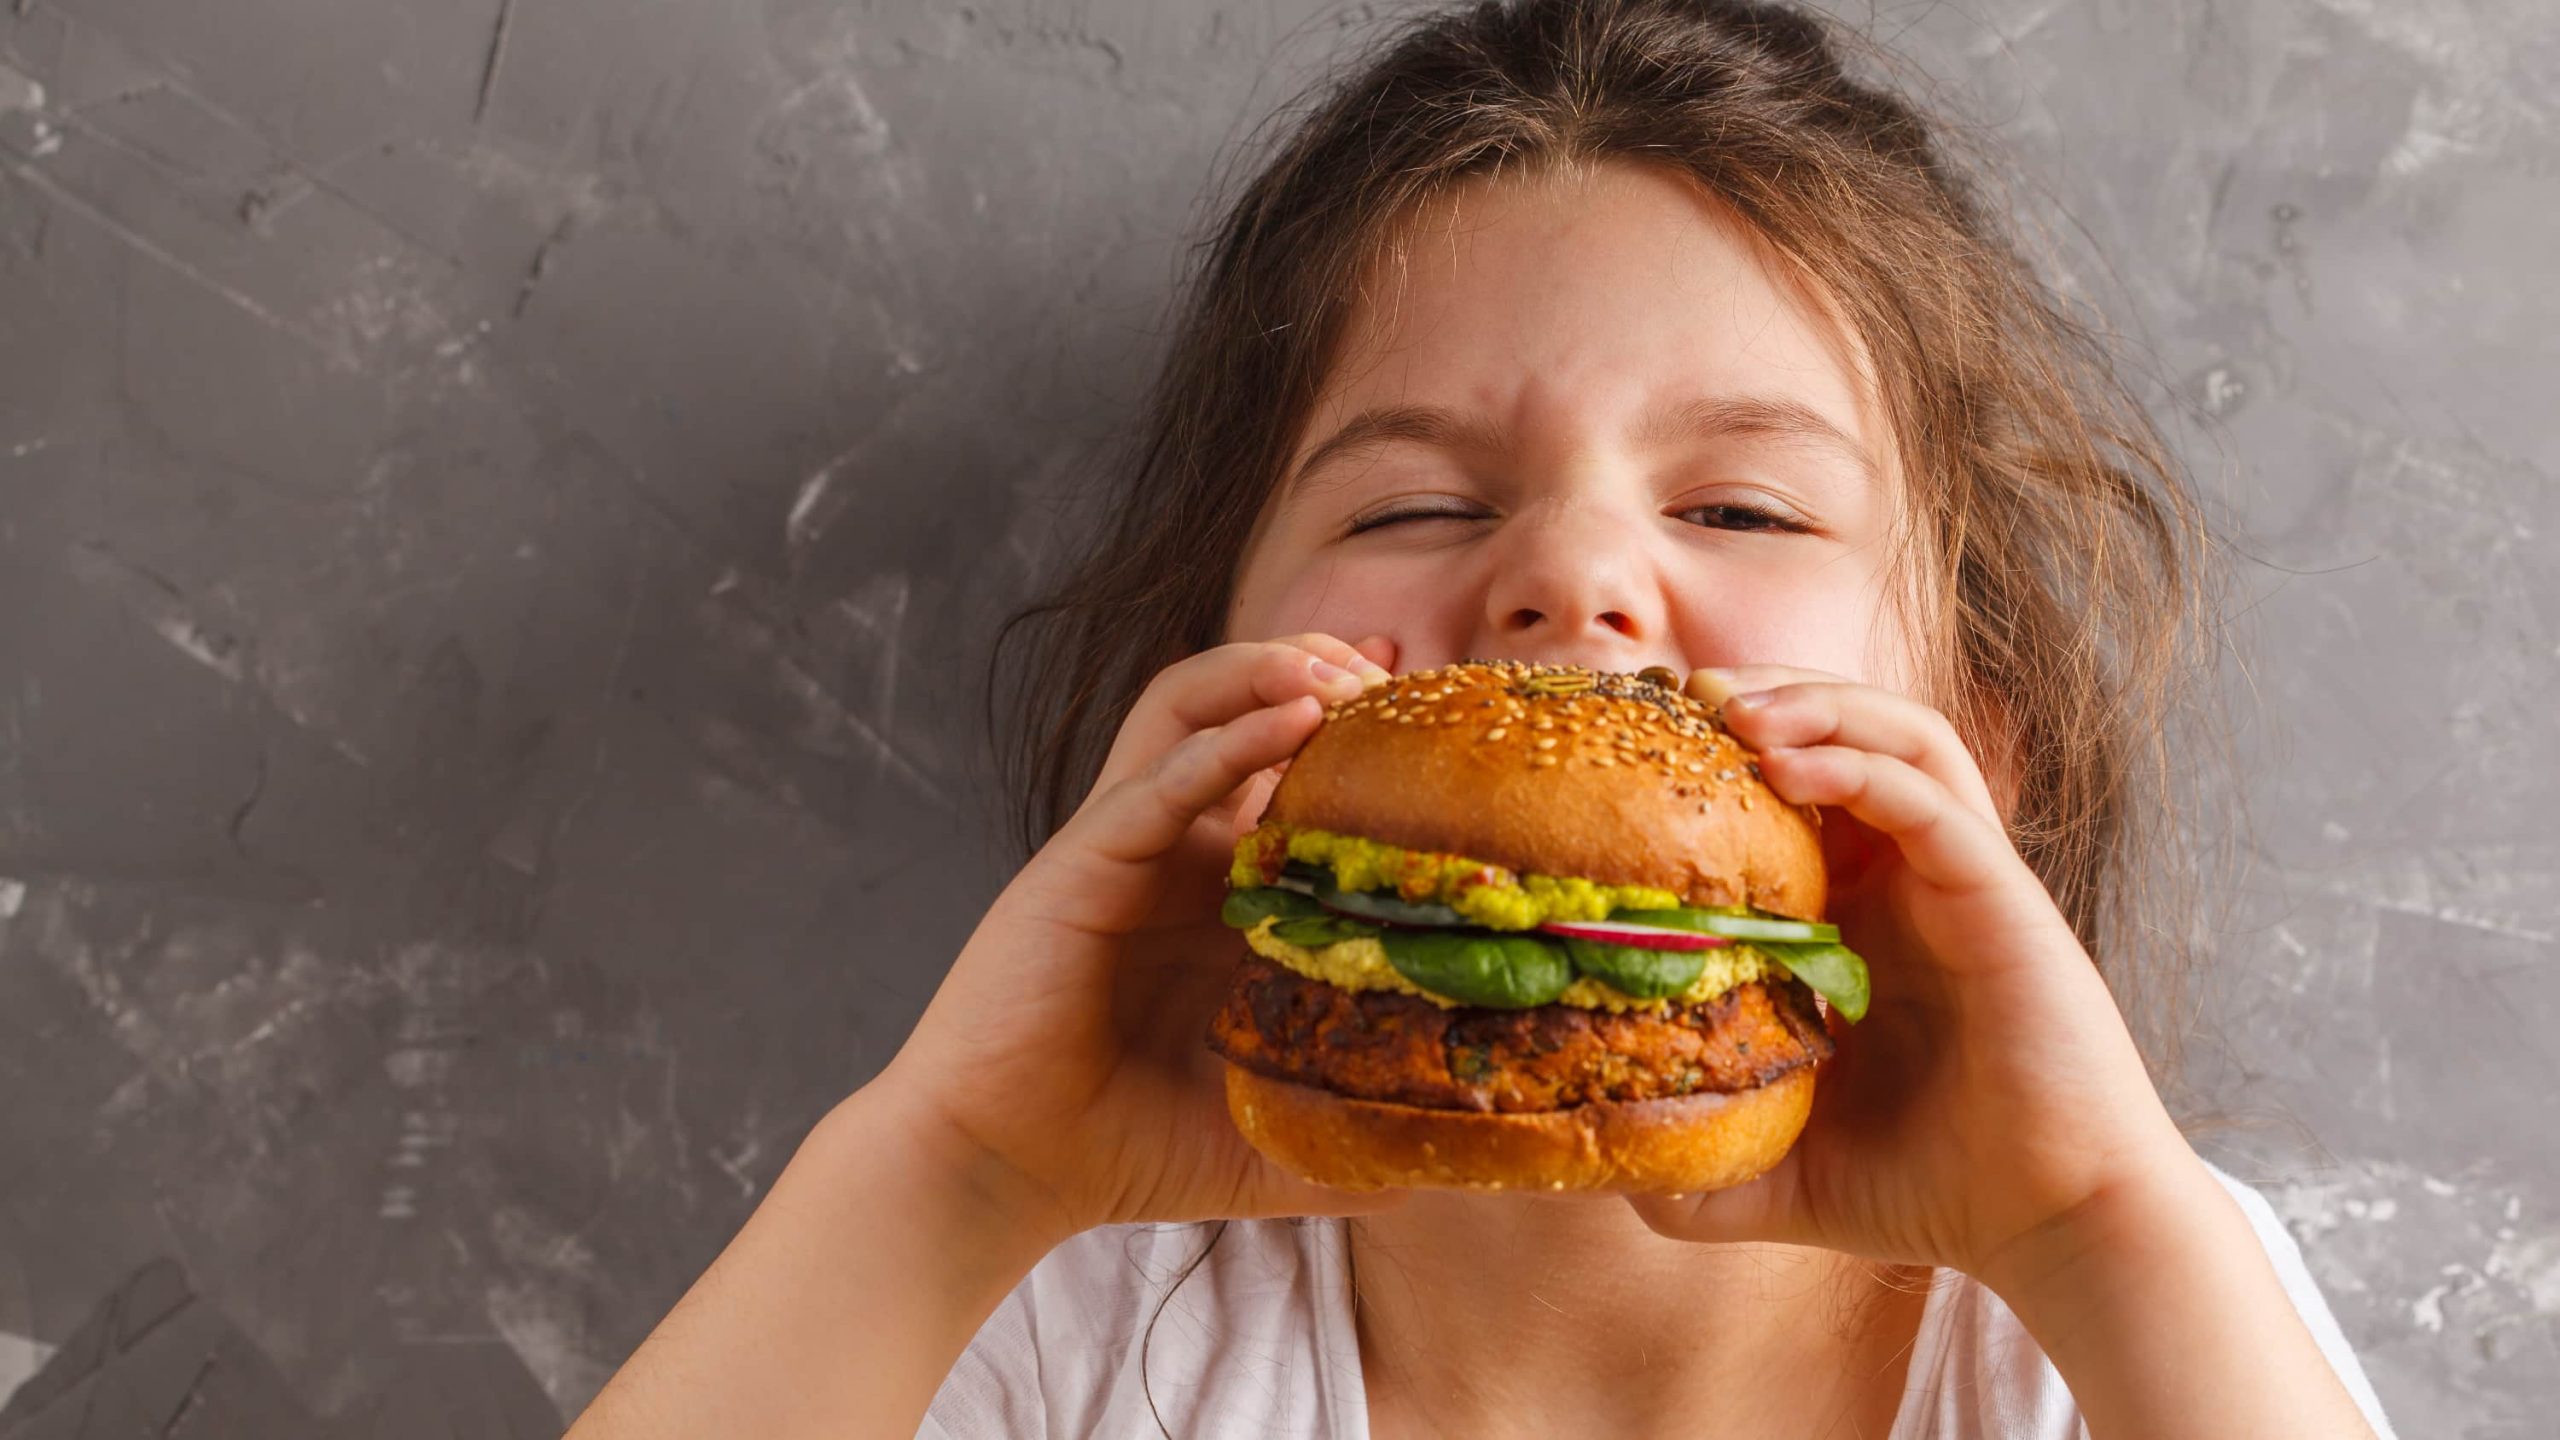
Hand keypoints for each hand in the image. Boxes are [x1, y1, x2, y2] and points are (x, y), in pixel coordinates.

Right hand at [872, 632, 1408, 1250]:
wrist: (1006, 1172)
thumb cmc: (1132, 1150)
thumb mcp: (1276, 1138)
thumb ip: (1362, 1132)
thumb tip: (1470, 1153)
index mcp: (1221, 894)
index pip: (1297, 774)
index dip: (1365, 734)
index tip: (1443, 718)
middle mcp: (1175, 851)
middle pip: (1246, 711)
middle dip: (1325, 673)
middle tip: (1399, 679)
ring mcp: (1126, 848)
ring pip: (1189, 706)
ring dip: (1266, 671)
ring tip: (1340, 674)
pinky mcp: (1080, 863)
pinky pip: (1155, 779)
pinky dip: (1224, 739)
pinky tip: (1292, 718)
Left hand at [1625, 666, 2193, 1282]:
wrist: (2051, 1224)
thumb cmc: (1928, 1189)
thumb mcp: (1777, 1174)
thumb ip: (1694, 1162)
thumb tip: (1597, 1168)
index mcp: (1856, 918)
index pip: (1793, 791)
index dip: (1721, 751)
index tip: (1638, 740)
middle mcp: (1909, 881)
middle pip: (1845, 733)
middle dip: (1765, 693)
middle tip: (1680, 692)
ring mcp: (1961, 880)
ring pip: (1901, 736)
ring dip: (1817, 703)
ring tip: (1732, 706)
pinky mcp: (2003, 897)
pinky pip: (1933, 799)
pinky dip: (1861, 764)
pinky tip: (1790, 767)